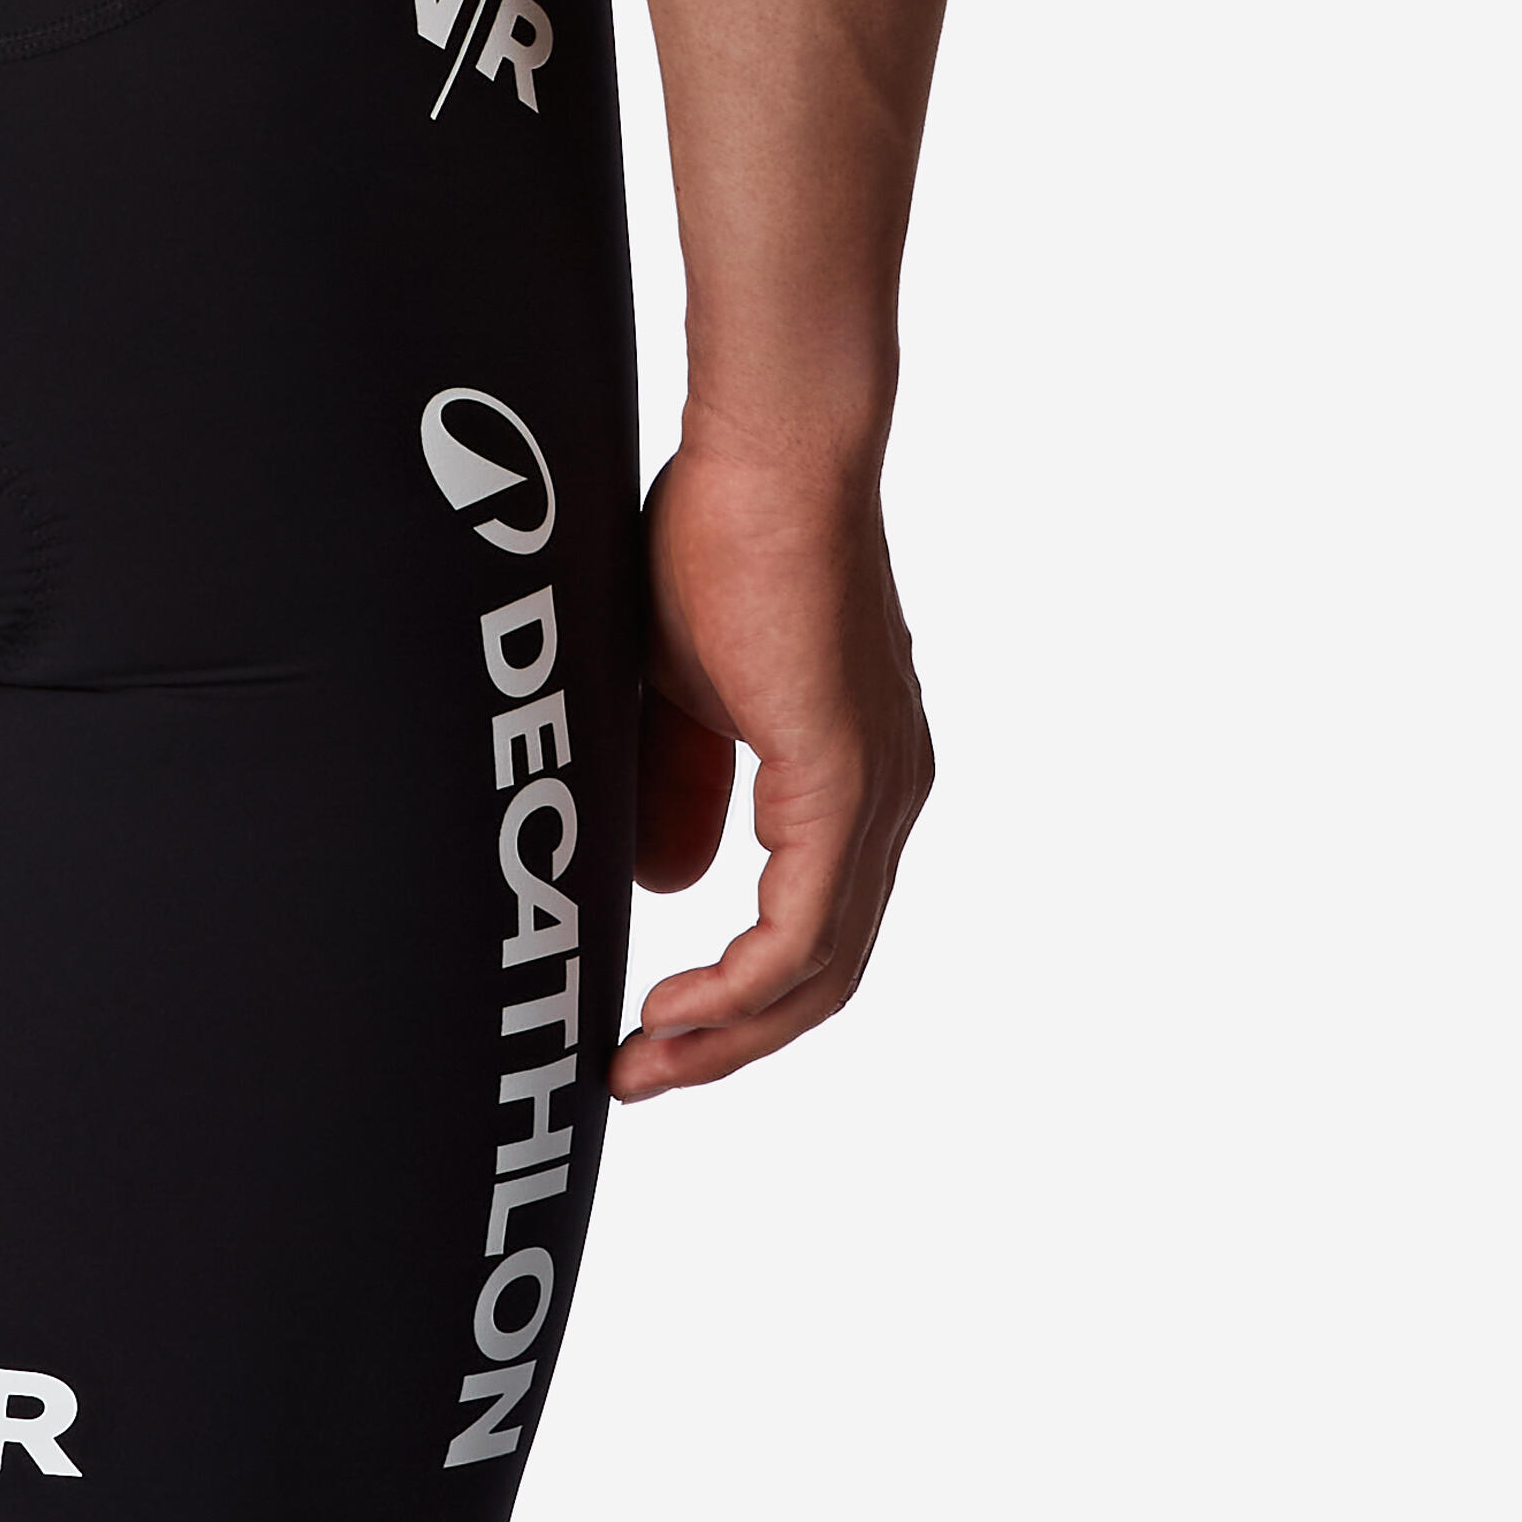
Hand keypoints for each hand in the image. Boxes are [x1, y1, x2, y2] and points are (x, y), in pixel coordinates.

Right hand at [614, 435, 931, 1094]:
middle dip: (727, 1042)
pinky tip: (676, 1008)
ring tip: (642, 1061)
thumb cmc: (720, 534)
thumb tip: (668, 891)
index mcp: (851, 775)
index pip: (810, 928)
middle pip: (823, 973)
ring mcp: (877, 792)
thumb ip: (678, 786)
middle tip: (636, 1077)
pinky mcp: (847, 778)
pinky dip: (742, 986)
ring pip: (821, 968)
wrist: (769, 443)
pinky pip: (805, 927)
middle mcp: (885, 796)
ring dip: (728, 1032)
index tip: (645, 1028)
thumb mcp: (679, 687)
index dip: (733, 997)